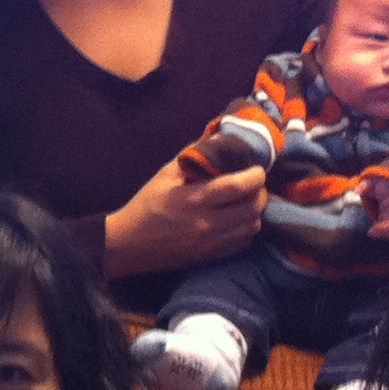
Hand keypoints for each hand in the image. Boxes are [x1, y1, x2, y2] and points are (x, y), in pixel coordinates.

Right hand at [103, 160, 265, 278]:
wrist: (129, 244)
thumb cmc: (146, 205)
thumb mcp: (164, 175)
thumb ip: (192, 154)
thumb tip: (215, 133)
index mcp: (194, 199)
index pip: (238, 187)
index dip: (256, 176)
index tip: (257, 168)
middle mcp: (206, 223)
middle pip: (252, 207)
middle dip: (259, 192)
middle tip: (254, 184)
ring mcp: (211, 243)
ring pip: (252, 226)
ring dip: (255, 211)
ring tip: (247, 201)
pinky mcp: (211, 256)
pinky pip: (243, 242)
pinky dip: (247, 228)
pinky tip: (237, 219)